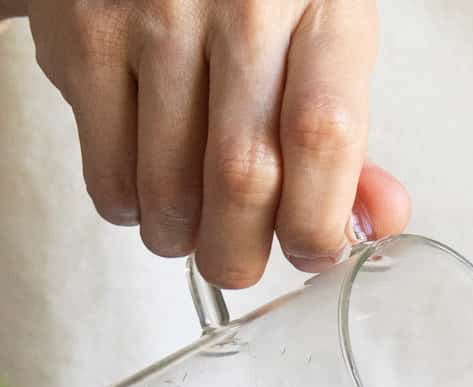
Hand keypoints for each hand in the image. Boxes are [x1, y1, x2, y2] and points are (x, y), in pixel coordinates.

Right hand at [22, 0, 410, 286]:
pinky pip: (108, 168)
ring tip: (187, 227)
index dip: (316, 223)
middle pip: (242, 177)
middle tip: (236, 260)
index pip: (322, 136)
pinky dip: (128, 206)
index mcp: (320, 3)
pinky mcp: (87, 34)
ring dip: (180, 237)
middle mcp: (240, 4)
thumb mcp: (322, 36)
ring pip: (170, 188)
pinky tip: (144, 187)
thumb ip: (345, 138)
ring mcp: (155, 14)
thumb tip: (369, 226)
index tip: (310, 252)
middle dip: (239, 253)